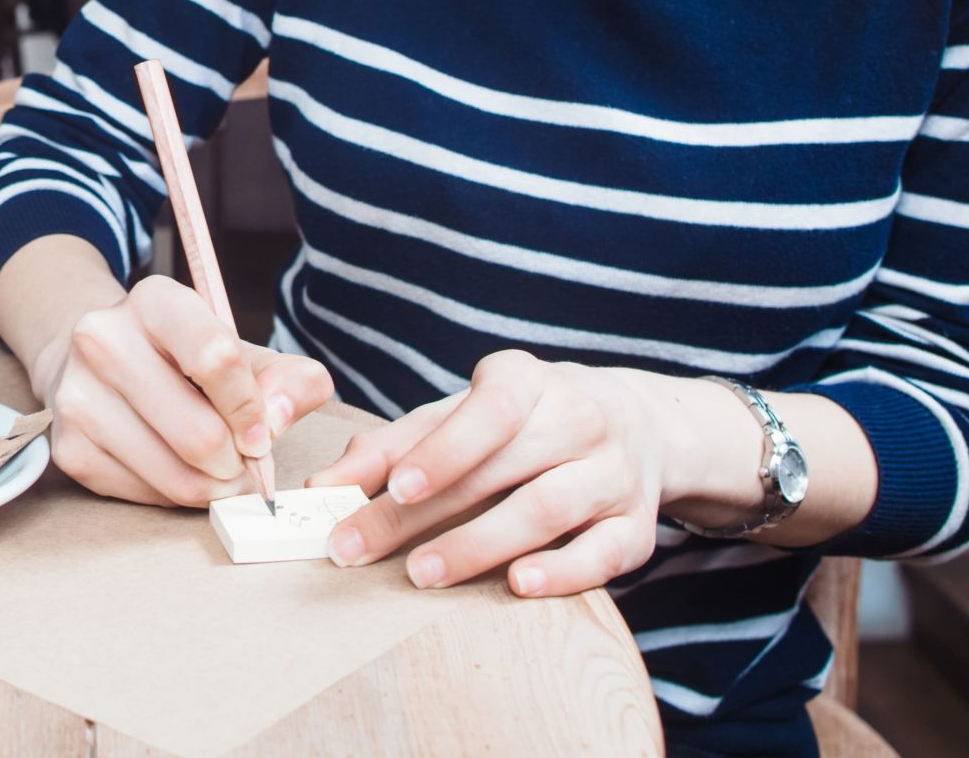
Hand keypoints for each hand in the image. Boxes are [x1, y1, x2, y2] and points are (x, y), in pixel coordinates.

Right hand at [31, 274, 332, 507]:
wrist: (101, 364)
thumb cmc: (184, 360)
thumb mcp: (241, 352)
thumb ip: (286, 380)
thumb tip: (275, 423)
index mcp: (154, 301)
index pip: (216, 357)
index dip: (250, 409)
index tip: (262, 434)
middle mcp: (102, 339)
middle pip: (199, 433)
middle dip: (235, 462)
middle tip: (240, 461)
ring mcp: (77, 396)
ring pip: (175, 475)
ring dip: (210, 486)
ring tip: (214, 470)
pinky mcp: (69, 448)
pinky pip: (145, 496)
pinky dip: (175, 495)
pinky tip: (174, 468)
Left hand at [307, 350, 734, 595]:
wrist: (641, 428)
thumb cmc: (524, 426)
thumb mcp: (463, 415)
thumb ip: (396, 445)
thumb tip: (326, 486)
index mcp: (529, 382)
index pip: (488, 410)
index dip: (443, 449)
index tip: (396, 486)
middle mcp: (578, 420)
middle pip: (499, 471)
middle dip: (421, 515)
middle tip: (358, 548)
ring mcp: (613, 473)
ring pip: (547, 510)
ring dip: (479, 546)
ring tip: (421, 574)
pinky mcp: (636, 526)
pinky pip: (603, 553)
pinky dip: (560, 572)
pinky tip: (516, 585)